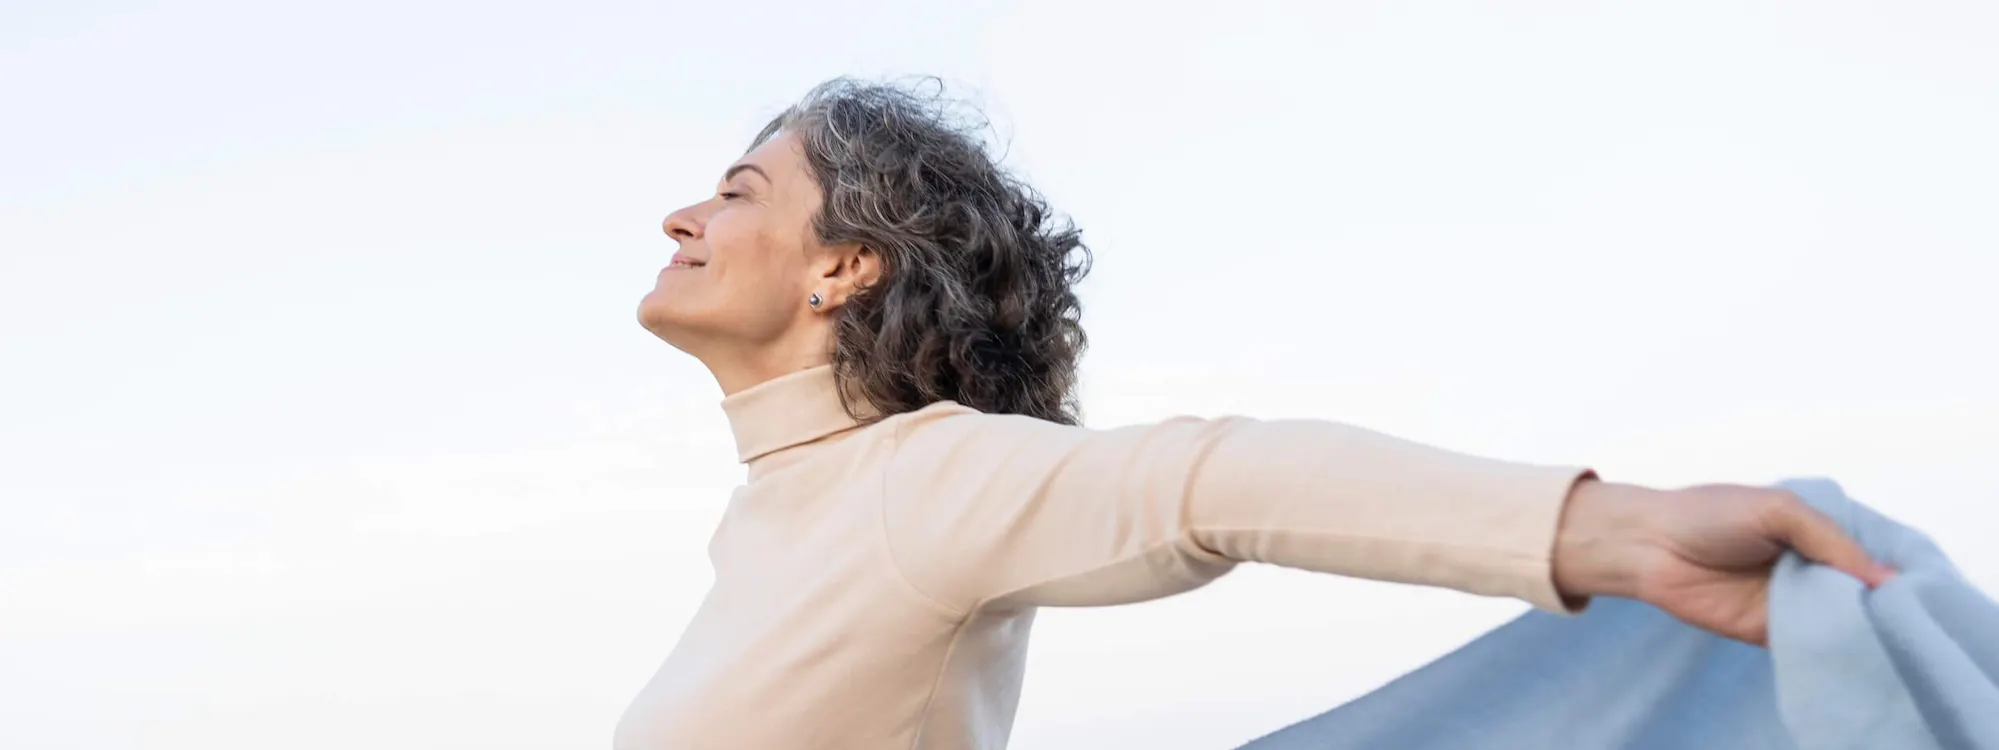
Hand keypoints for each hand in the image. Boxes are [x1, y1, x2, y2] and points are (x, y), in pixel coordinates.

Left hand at [1550, 480, 1895, 644]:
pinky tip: (1850, 648)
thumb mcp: (1778, 510)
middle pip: (1862, 591)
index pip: (1870, 552)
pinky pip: (1810, 643)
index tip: (1922, 582)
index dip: (1894, 566)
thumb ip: (1829, 539)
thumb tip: (1884, 578)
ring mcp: (1793, 601)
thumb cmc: (1709, 514)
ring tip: (1887, 632)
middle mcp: (1812, 567)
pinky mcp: (1771, 631)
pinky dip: (1829, 646)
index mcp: (1818, 531)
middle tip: (1910, 615)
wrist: (1650, 545)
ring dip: (1859, 626)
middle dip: (1881, 602)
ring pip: (1841, 619)